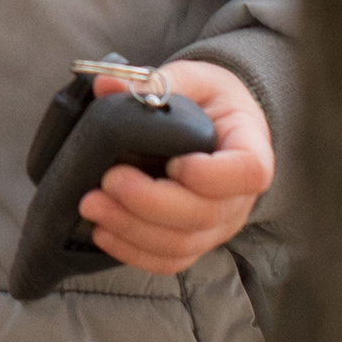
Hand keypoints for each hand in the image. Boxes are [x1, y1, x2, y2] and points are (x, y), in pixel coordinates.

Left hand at [82, 61, 273, 277]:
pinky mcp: (192, 242)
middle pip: (205, 215)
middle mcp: (239, 197)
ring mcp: (217, 225)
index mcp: (250, 148)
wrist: (214, 125)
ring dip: (131, 229)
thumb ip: (155, 83)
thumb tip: (105, 84)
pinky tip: (103, 230)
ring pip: (182, 244)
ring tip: (92, 204)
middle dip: (149, 202)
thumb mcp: (191, 80)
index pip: (248, 173)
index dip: (211, 176)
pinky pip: (167, 262)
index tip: (174, 163)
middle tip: (109, 180)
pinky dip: (132, 252)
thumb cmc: (206, 102)